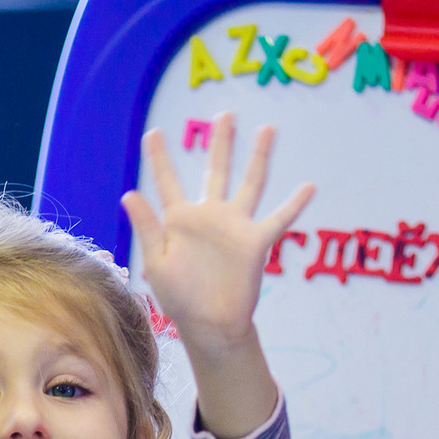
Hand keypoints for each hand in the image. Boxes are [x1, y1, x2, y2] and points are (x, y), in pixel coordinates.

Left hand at [119, 113, 312, 362]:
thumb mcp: (157, 261)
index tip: (154, 132)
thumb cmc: (179, 298)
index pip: (168, 181)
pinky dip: (294, 204)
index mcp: (180, 219)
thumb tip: (129, 193)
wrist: (210, 324)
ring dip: (258, 156)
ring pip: (250, 183)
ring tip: (267, 129)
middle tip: (225, 114)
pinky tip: (309, 187)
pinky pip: (279, 218)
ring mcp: (235, 226)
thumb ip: (148, 226)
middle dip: (220, 142)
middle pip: (216, 170)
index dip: (160, 157)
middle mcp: (209, 216)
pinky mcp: (256, 241)